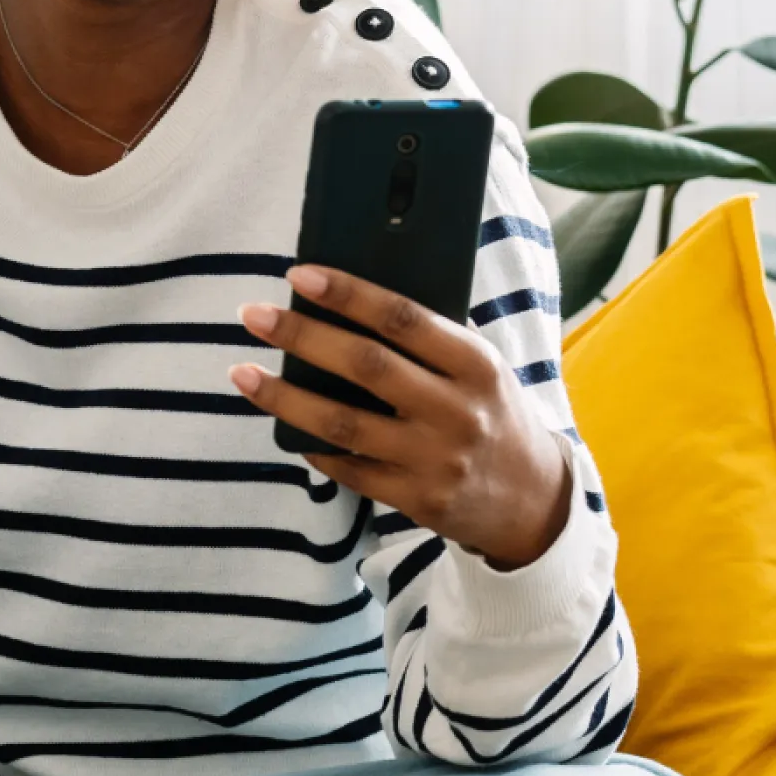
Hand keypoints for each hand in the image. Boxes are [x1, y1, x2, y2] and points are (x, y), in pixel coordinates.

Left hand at [230, 265, 571, 570]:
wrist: (535, 500)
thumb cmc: (491, 412)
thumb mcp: (481, 367)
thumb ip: (429, 339)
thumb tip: (345, 298)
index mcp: (476, 365)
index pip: (405, 318)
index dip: (348, 294)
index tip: (299, 275)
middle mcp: (456, 412)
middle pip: (365, 366)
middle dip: (301, 336)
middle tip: (252, 314)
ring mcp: (435, 460)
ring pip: (343, 424)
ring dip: (283, 397)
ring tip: (240, 373)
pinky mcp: (416, 499)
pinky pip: (348, 468)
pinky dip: (311, 444)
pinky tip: (283, 424)